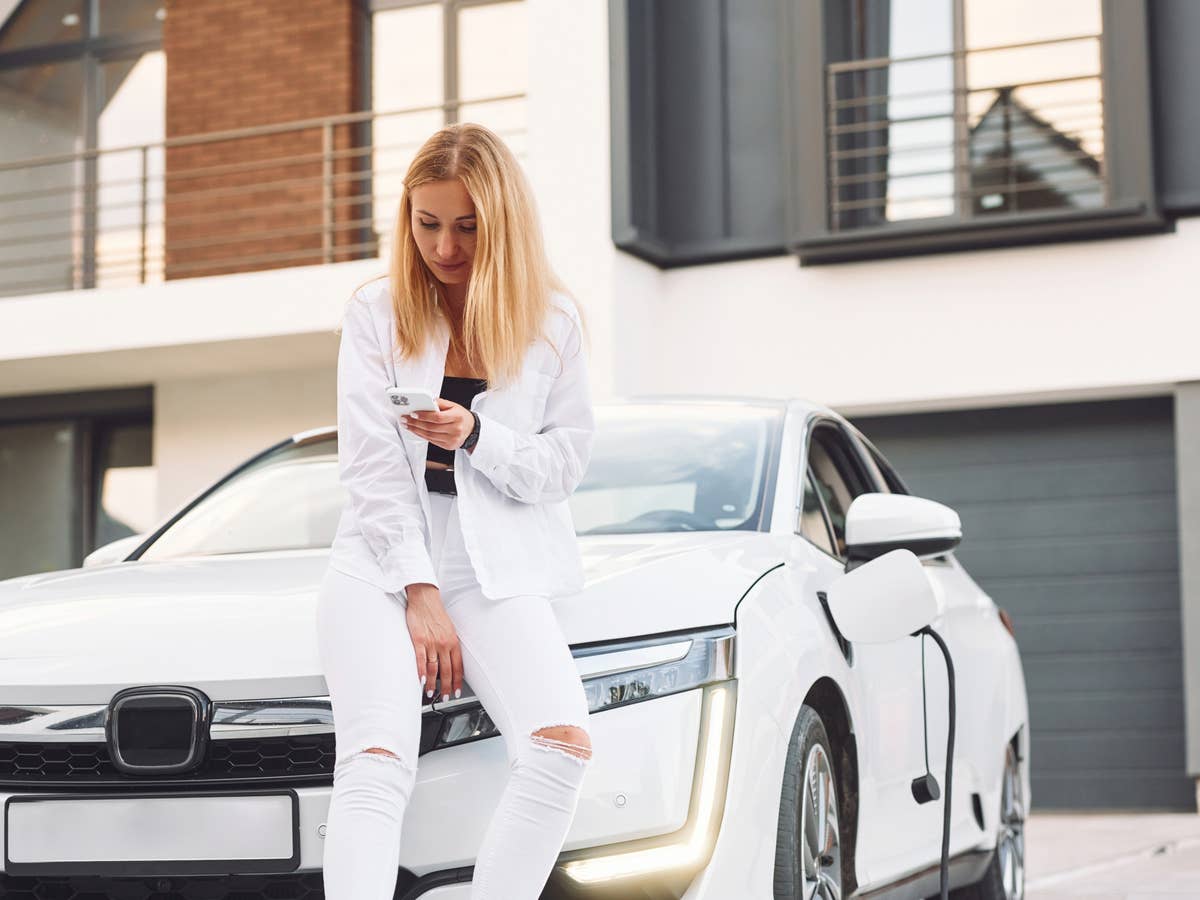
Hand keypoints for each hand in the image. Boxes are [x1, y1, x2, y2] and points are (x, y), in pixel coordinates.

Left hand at [402, 398, 474, 452]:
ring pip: (429, 436)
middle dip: (415, 423)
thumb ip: (439, 403)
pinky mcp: (448, 446)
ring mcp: (452, 440)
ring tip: (407, 425)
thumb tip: (425, 401)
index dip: (424, 416)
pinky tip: (415, 430)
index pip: (438, 417)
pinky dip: (421, 435)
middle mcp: (456, 429)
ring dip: (415, 430)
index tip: (413, 413)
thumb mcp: (453, 406)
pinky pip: (431, 441)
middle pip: (431, 427)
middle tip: (405, 419)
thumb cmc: (461, 416)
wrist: (472, 429)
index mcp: (457, 417)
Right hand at [404, 583, 462, 701]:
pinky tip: (422, 680)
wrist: (425, 599)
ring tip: (432, 692)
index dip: (457, 681)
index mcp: (453, 641)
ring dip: (433, 683)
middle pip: (446, 670)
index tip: (457, 691)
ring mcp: (431, 642)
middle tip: (445, 697)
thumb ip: (450, 644)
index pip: (458, 666)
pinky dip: (421, 672)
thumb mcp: (449, 629)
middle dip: (446, 687)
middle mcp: (444, 643)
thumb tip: (451, 660)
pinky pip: (421, 659)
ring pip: (433, 668)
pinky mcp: (419, 640)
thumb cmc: (436, 613)